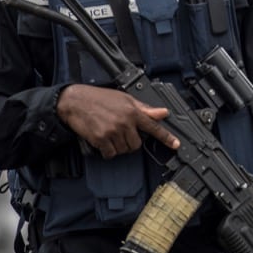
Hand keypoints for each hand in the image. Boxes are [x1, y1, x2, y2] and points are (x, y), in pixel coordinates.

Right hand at [55, 84, 178, 157]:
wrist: (76, 101)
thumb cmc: (100, 98)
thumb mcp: (125, 99)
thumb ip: (144, 108)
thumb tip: (162, 112)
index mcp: (133, 111)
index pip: (154, 126)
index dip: (166, 137)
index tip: (176, 144)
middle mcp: (125, 122)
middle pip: (137, 144)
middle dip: (130, 142)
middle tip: (121, 133)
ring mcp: (113, 132)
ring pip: (124, 150)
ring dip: (118, 147)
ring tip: (110, 134)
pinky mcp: (101, 139)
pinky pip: (110, 154)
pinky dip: (107, 151)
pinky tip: (103, 141)